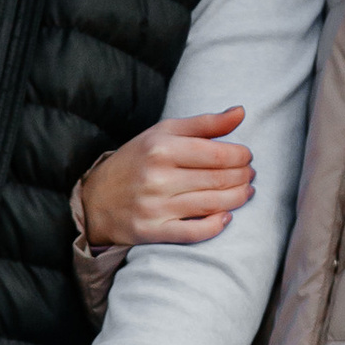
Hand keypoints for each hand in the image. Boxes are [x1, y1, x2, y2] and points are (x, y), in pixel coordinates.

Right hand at [78, 106, 254, 249]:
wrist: (95, 199)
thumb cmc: (136, 161)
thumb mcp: (163, 133)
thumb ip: (204, 123)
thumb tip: (241, 112)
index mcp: (161, 148)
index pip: (217, 152)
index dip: (241, 155)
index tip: (246, 156)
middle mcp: (157, 177)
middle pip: (218, 179)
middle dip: (243, 177)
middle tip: (250, 175)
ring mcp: (155, 207)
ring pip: (212, 204)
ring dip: (238, 198)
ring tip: (246, 192)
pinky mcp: (153, 231)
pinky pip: (195, 233)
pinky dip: (216, 225)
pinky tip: (226, 216)